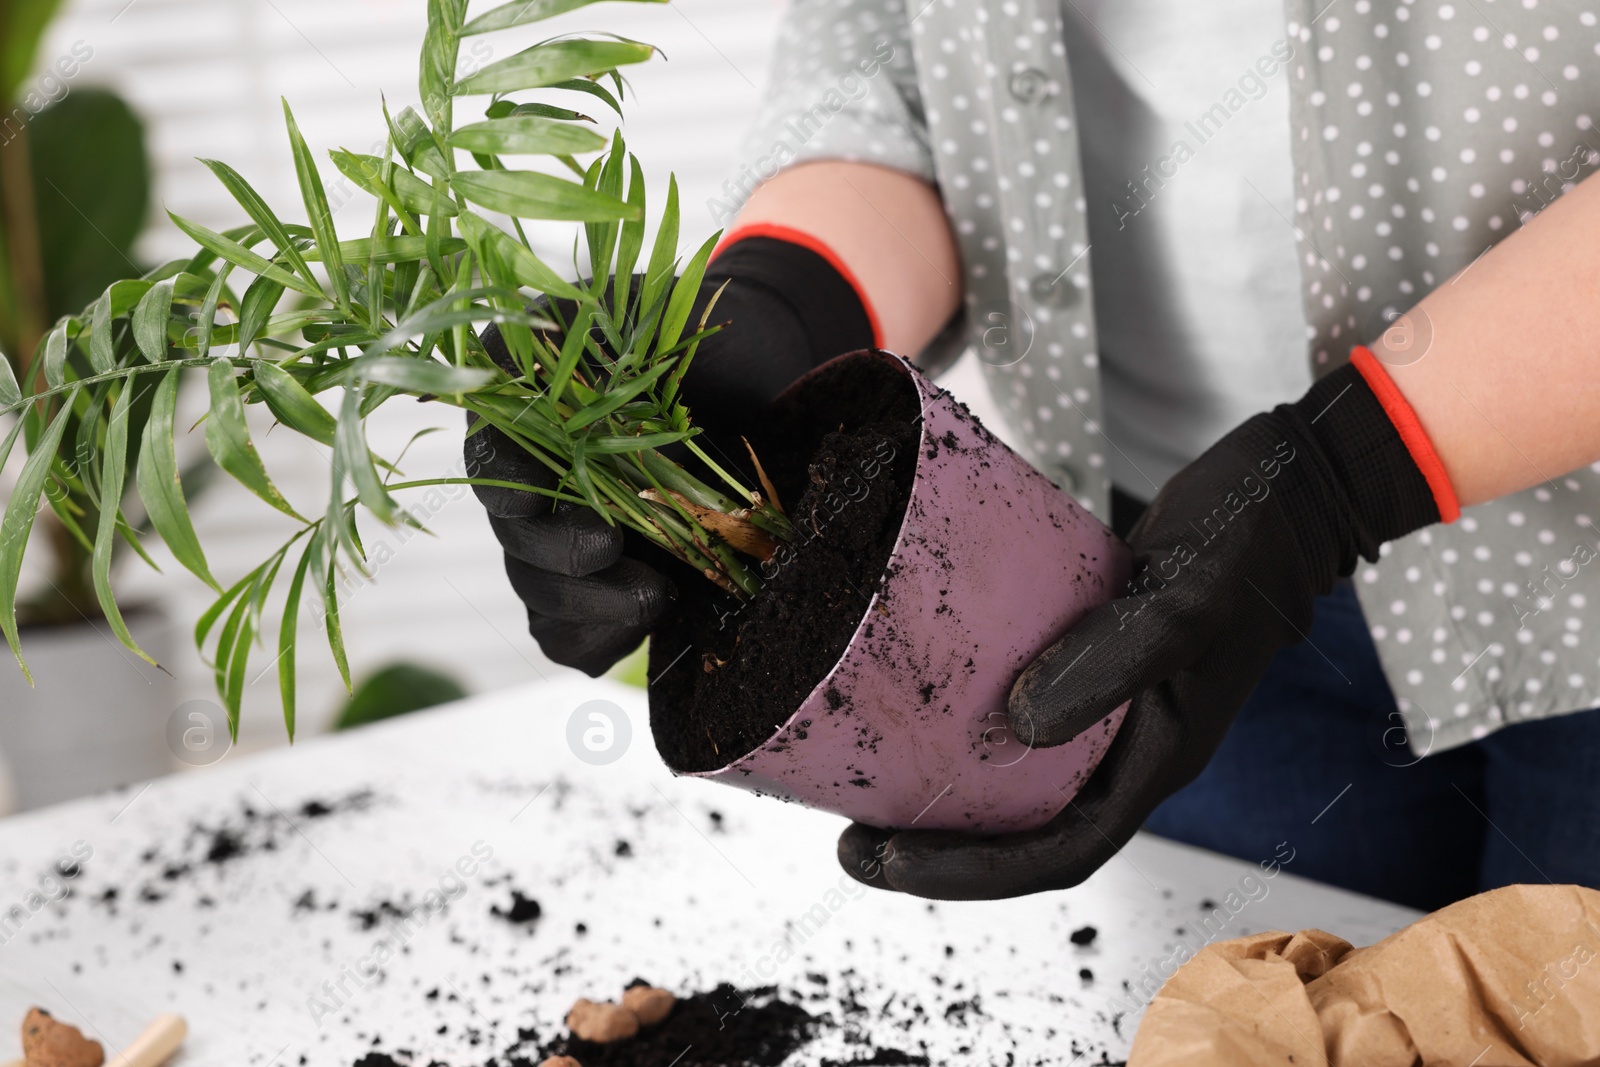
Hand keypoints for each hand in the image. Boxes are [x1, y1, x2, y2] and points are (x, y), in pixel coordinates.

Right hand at [466, 233, 877, 674]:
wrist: (790, 399)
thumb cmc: (726, 348)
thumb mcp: (668, 316)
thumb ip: (599, 325)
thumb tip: (520, 340)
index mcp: (539, 413)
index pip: (493, 448)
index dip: (502, 474)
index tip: (527, 496)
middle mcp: (542, 480)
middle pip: (513, 534)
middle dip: (558, 550)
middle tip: (607, 547)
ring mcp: (569, 540)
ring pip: (540, 592)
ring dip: (588, 602)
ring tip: (656, 595)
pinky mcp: (604, 589)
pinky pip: (570, 637)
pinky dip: (598, 639)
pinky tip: (644, 627)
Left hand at [837, 353, 1449, 897]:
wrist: (1288, 489)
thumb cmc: (1251, 540)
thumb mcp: (1186, 600)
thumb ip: (1114, 660)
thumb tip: (1019, 724)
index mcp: (1158, 759)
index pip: (1058, 852)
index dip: (968, 872)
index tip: (882, 858)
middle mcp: (1131, 747)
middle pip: (1027, 829)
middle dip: (938, 846)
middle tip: (849, 836)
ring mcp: (1113, 705)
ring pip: (1021, 776)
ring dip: (947, 791)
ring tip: (867, 781)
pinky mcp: (1092, 656)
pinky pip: (1023, 707)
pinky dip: (966, 717)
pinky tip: (914, 695)